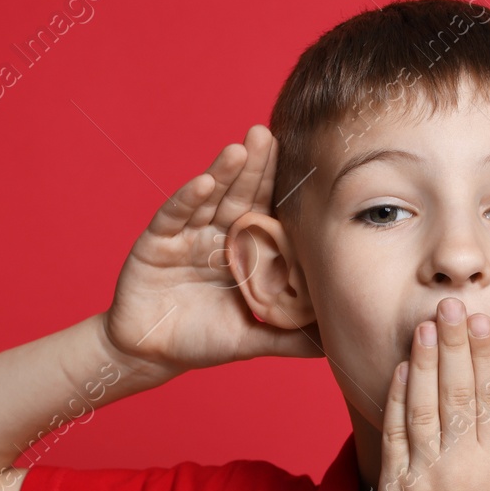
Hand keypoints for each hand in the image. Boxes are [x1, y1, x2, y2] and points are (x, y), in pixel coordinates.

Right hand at [102, 124, 322, 376]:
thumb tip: (338, 342)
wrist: (152, 356)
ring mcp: (186, 236)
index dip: (281, 189)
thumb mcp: (255, 340)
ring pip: (209, 199)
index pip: (267, 214)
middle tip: (269, 134)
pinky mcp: (156, 243)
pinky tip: (204, 183)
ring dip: (224, 173)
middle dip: (255, 166)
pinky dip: (187, 199)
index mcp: (243, 253)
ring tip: (242, 149)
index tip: (303, 160)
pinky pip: (173, 217)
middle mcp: (216, 236)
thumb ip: (293, 338)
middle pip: (240, 196)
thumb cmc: (203, 343)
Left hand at [376, 296, 489, 490]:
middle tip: (450, 305)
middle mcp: (461, 466)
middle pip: (456, 393)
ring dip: (422, 363)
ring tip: (424, 326)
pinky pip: (395, 436)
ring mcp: (424, 477)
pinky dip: (396, 401)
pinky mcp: (394, 489)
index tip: (482, 321)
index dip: (485, 356)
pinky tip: (399, 371)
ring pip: (423, 407)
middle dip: (453, 345)